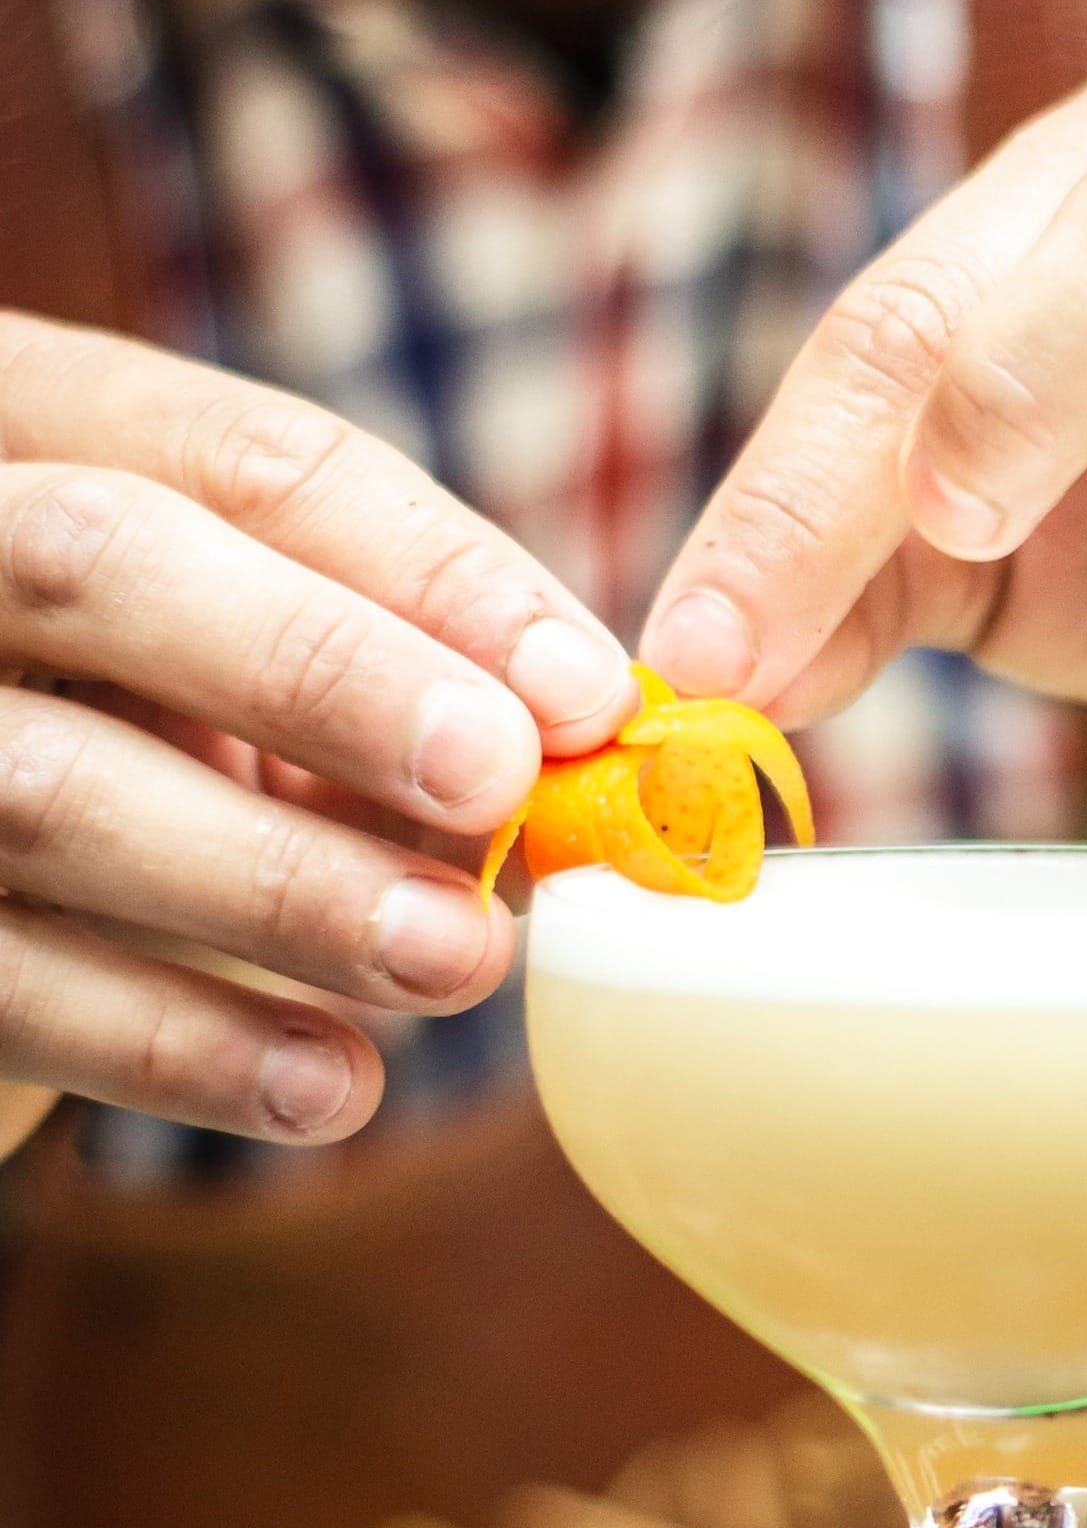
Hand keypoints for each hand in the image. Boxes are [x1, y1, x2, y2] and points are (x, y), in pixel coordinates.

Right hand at [0, 314, 636, 1146]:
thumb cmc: (161, 751)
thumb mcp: (263, 688)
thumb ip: (396, 686)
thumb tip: (577, 745)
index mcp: (48, 440)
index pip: (247, 461)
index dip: (435, 575)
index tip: (587, 694)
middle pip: (105, 562)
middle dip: (327, 675)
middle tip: (496, 784)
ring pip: (54, 789)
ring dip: (289, 886)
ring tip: (456, 961)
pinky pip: (13, 987)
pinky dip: (187, 1047)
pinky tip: (330, 1087)